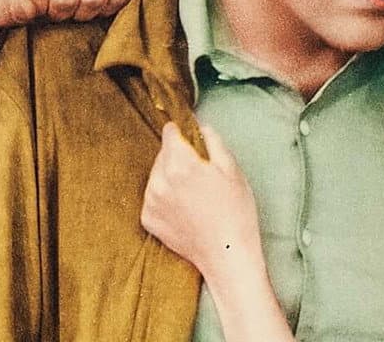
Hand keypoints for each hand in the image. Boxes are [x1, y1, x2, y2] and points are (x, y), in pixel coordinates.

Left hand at [141, 123, 261, 278]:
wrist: (227, 255)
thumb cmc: (235, 212)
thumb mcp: (232, 170)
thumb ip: (214, 141)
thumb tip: (202, 127)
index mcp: (180, 164)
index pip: (169, 134)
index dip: (179, 131)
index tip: (186, 135)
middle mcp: (159, 181)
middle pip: (162, 155)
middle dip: (177, 156)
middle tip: (198, 170)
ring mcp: (151, 202)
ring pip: (156, 175)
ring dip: (169, 176)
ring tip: (193, 192)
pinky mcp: (148, 219)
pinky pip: (153, 197)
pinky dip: (164, 197)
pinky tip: (184, 207)